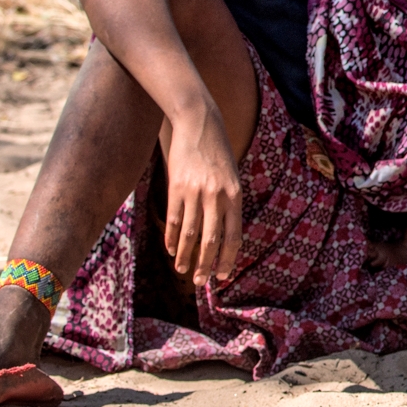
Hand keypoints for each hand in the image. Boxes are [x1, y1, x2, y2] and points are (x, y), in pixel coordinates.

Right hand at [163, 104, 242, 287]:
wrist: (199, 124)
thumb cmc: (218, 152)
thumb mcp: (232, 176)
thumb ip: (229, 203)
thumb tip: (224, 232)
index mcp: (235, 196)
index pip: (234, 236)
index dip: (228, 259)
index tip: (223, 276)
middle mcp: (217, 197)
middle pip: (212, 241)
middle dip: (206, 265)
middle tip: (201, 282)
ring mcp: (195, 193)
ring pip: (191, 234)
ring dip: (186, 256)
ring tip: (182, 271)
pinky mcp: (176, 188)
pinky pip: (174, 219)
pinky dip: (172, 238)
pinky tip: (171, 251)